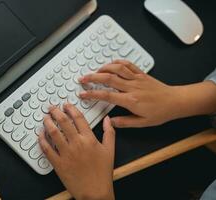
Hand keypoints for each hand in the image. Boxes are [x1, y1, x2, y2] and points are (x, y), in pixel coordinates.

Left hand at [38, 104, 114, 199]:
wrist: (95, 192)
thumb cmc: (102, 173)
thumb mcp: (110, 150)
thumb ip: (109, 133)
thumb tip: (108, 120)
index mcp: (89, 139)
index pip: (78, 118)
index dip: (71, 108)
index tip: (66, 105)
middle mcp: (76, 143)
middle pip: (63, 121)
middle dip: (55, 111)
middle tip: (52, 108)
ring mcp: (66, 153)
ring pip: (53, 132)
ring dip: (47, 122)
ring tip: (45, 118)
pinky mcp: (58, 163)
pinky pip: (47, 149)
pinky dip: (42, 140)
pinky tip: (40, 134)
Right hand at [79, 60, 215, 127]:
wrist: (176, 102)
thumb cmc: (161, 112)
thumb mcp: (142, 123)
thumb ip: (124, 122)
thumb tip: (110, 122)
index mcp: (131, 100)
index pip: (107, 95)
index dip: (92, 94)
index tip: (83, 94)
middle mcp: (132, 87)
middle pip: (108, 79)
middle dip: (92, 77)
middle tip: (82, 79)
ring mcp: (137, 79)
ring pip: (117, 69)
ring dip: (103, 68)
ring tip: (94, 71)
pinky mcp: (141, 74)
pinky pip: (128, 64)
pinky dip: (118, 62)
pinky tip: (111, 64)